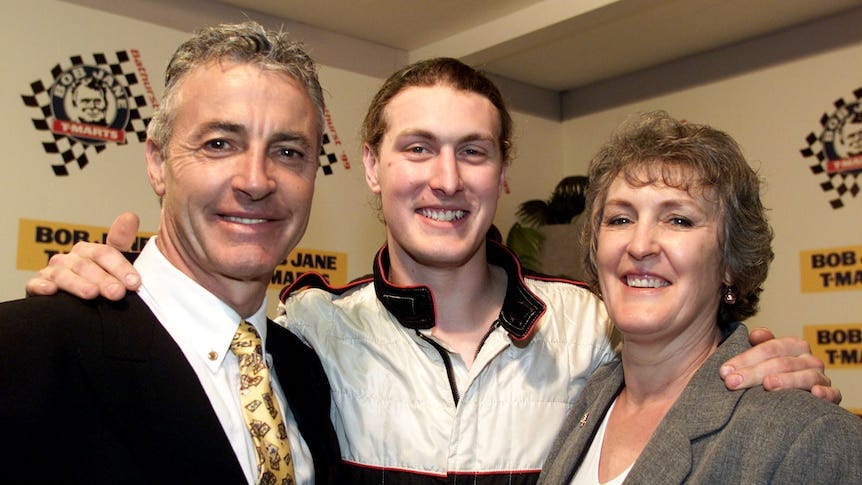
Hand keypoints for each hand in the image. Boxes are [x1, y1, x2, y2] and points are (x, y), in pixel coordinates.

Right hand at [25, 212, 142, 300]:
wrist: (75, 303)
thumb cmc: (97, 280)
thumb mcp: (112, 262)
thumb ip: (121, 240)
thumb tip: (130, 215)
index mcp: (88, 251)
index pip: (104, 253)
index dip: (120, 267)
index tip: (134, 282)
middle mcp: (69, 259)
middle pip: (86, 266)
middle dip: (103, 279)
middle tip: (117, 292)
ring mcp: (52, 272)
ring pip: (63, 275)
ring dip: (78, 284)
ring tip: (92, 293)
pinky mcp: (38, 287)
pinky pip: (36, 284)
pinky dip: (41, 285)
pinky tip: (50, 290)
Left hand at [720, 327, 840, 403]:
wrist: (789, 399)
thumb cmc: (769, 375)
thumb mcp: (760, 358)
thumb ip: (756, 345)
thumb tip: (757, 334)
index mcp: (792, 345)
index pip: (769, 348)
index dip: (745, 358)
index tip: (724, 371)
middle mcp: (808, 359)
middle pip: (782, 362)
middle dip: (754, 372)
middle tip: (732, 383)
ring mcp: (821, 377)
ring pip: (806, 376)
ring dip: (787, 380)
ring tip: (767, 385)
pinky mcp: (831, 396)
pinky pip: (833, 393)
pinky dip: (826, 393)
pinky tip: (815, 394)